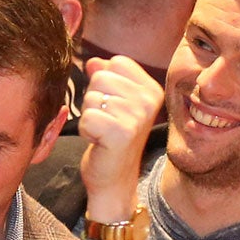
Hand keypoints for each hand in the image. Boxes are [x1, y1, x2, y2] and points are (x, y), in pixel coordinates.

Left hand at [78, 54, 161, 222]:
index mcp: (152, 90)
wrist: (114, 177)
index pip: (116, 62)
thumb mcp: (113, 101)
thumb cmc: (111, 135)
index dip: (105, 82)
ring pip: (91, 97)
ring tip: (105, 131)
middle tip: (107, 121)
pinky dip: (86, 130)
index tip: (114, 104)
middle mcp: (150, 102)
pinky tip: (100, 141)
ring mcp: (138, 118)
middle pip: (100, 77)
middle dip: (94, 98)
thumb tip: (93, 62)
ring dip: (91, 115)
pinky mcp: (121, 134)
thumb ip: (105, 76)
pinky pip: (87, 117)